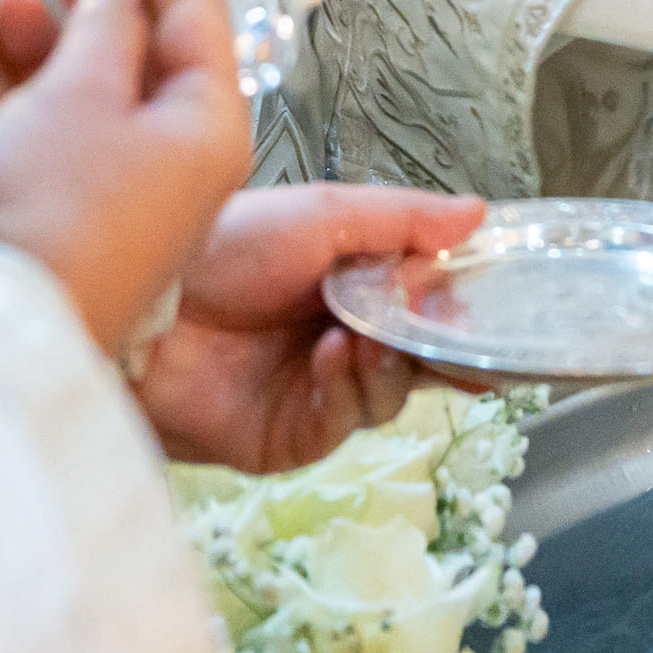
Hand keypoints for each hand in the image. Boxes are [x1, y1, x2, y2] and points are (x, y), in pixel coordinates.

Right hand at [0, 0, 252, 355]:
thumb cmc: (55, 204)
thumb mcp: (84, 93)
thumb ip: (104, 28)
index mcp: (207, 129)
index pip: (197, 17)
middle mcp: (168, 160)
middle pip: (141, 56)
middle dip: (98, 1)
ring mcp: (104, 190)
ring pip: (77, 88)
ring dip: (40, 36)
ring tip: (7, 0)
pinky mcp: (44, 211)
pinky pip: (30, 125)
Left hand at [133, 185, 489, 471]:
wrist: (144, 307)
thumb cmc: (221, 246)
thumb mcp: (322, 214)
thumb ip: (405, 219)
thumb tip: (479, 213)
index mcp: (355, 283)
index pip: (431, 302)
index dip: (468, 307)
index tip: (508, 304)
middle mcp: (344, 338)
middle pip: (424, 356)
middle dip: (444, 345)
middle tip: (456, 330)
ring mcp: (320, 391)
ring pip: (394, 391)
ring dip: (391, 360)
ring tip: (365, 331)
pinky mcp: (292, 438)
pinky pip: (347, 421)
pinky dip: (349, 388)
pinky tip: (332, 357)